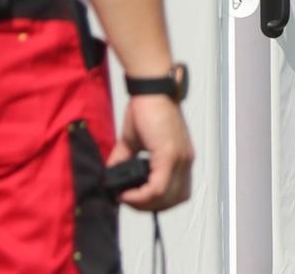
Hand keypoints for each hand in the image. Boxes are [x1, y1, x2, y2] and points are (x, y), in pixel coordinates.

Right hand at [110, 94, 194, 211]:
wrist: (150, 89)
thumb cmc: (145, 109)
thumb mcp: (133, 142)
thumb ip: (124, 160)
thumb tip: (109, 177)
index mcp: (181, 158)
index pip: (177, 193)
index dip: (157, 202)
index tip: (135, 199)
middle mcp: (185, 160)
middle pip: (173, 200)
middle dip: (148, 206)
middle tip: (128, 201)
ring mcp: (179, 158)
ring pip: (166, 197)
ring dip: (143, 203)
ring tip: (125, 196)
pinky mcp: (169, 154)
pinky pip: (158, 187)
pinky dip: (141, 195)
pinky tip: (127, 192)